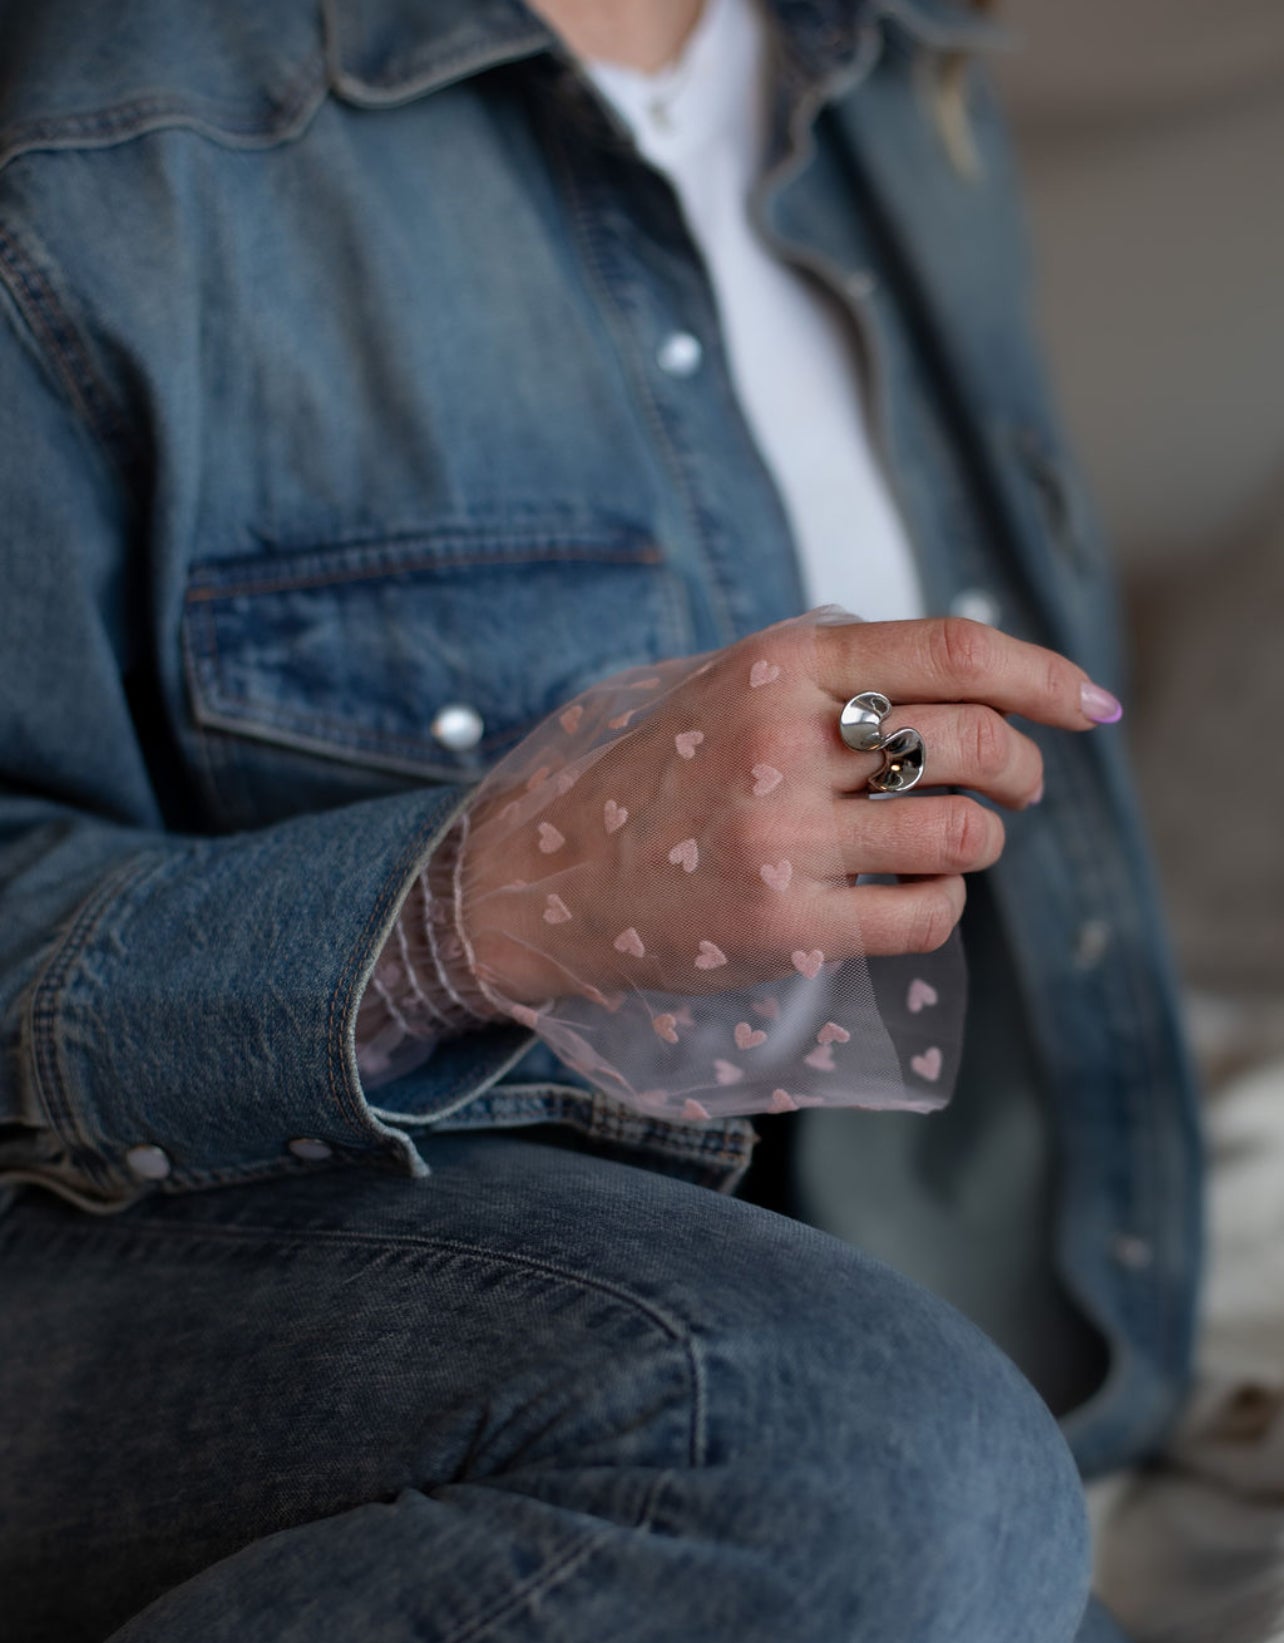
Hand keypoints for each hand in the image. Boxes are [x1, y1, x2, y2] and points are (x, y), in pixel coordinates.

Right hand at [456, 613, 1119, 1008]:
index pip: (952, 651)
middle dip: (1026, 767)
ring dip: (980, 841)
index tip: (1090, 703)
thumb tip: (975, 686)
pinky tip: (911, 897)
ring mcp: (782, 837)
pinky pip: (925, 912)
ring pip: (962, 831)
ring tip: (948, 846)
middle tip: (1021, 786)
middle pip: (976, 741)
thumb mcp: (730, 687)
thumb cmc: (650, 781)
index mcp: (777, 664)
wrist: (543, 879)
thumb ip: (832, 675)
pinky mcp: (783, 923)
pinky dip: (942, 905)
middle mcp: (781, 740)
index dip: (1043, 674)